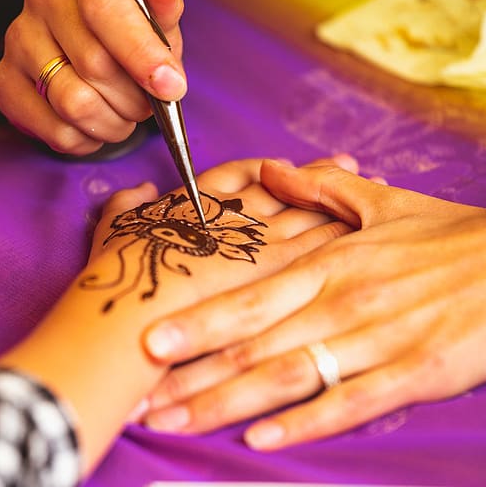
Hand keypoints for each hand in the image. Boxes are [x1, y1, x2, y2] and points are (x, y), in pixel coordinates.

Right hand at [0, 0, 184, 155]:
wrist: (86, 50)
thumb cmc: (128, 32)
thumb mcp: (156, 17)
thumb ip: (164, 6)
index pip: (103, 7)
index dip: (140, 53)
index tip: (170, 86)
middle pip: (93, 64)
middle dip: (134, 98)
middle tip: (147, 104)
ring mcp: (17, 38)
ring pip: (74, 103)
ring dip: (112, 123)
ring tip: (122, 114)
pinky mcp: (5, 82)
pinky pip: (55, 131)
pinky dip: (86, 139)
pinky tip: (94, 124)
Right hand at [0, 156, 352, 469]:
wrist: (129, 324)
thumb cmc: (116, 280)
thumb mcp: (113, 234)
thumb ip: (128, 206)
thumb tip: (140, 191)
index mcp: (199, 202)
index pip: (243, 175)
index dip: (270, 167)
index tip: (291, 162)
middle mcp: (237, 217)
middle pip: (288, 189)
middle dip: (319, 177)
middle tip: (348, 164)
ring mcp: (263, 246)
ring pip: (312, 214)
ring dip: (342, 202)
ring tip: (372, 190)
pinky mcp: (283, 277)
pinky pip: (326, 249)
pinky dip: (351, 238)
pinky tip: (373, 237)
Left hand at [138, 160, 485, 449]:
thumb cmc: (453, 234)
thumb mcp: (382, 201)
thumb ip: (317, 188)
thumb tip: (266, 171)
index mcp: (330, 260)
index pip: (247, 295)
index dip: (193, 321)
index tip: (144, 341)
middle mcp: (342, 299)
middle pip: (252, 343)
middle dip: (190, 375)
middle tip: (139, 398)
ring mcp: (377, 337)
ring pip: (287, 374)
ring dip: (225, 403)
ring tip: (177, 422)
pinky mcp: (416, 372)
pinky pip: (350, 401)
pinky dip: (304, 421)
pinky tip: (262, 438)